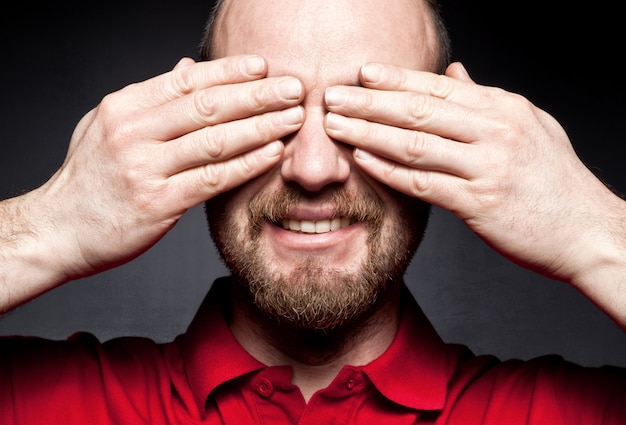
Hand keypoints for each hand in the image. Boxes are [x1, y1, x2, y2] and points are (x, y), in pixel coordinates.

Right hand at [30, 55, 303, 281]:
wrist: (58, 230)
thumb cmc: (89, 179)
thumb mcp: (107, 126)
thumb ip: (149, 99)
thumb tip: (186, 68)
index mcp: (123, 108)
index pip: (187, 82)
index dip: (230, 72)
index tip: (264, 68)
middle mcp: (133, 133)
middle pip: (208, 106)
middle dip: (257, 95)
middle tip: (294, 89)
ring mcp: (144, 168)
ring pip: (215, 141)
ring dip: (261, 127)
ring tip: (293, 118)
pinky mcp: (157, 203)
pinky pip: (212, 179)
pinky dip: (246, 164)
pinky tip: (273, 154)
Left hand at [323, 62, 625, 289]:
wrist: (588, 231)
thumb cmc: (556, 181)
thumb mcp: (530, 126)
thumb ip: (486, 99)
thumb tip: (453, 72)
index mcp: (504, 109)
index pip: (439, 87)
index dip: (396, 79)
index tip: (361, 74)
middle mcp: (496, 131)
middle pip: (419, 110)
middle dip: (369, 102)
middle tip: (332, 95)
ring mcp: (488, 166)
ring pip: (415, 143)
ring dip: (369, 133)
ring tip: (335, 125)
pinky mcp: (481, 203)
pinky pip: (424, 184)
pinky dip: (389, 171)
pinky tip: (363, 161)